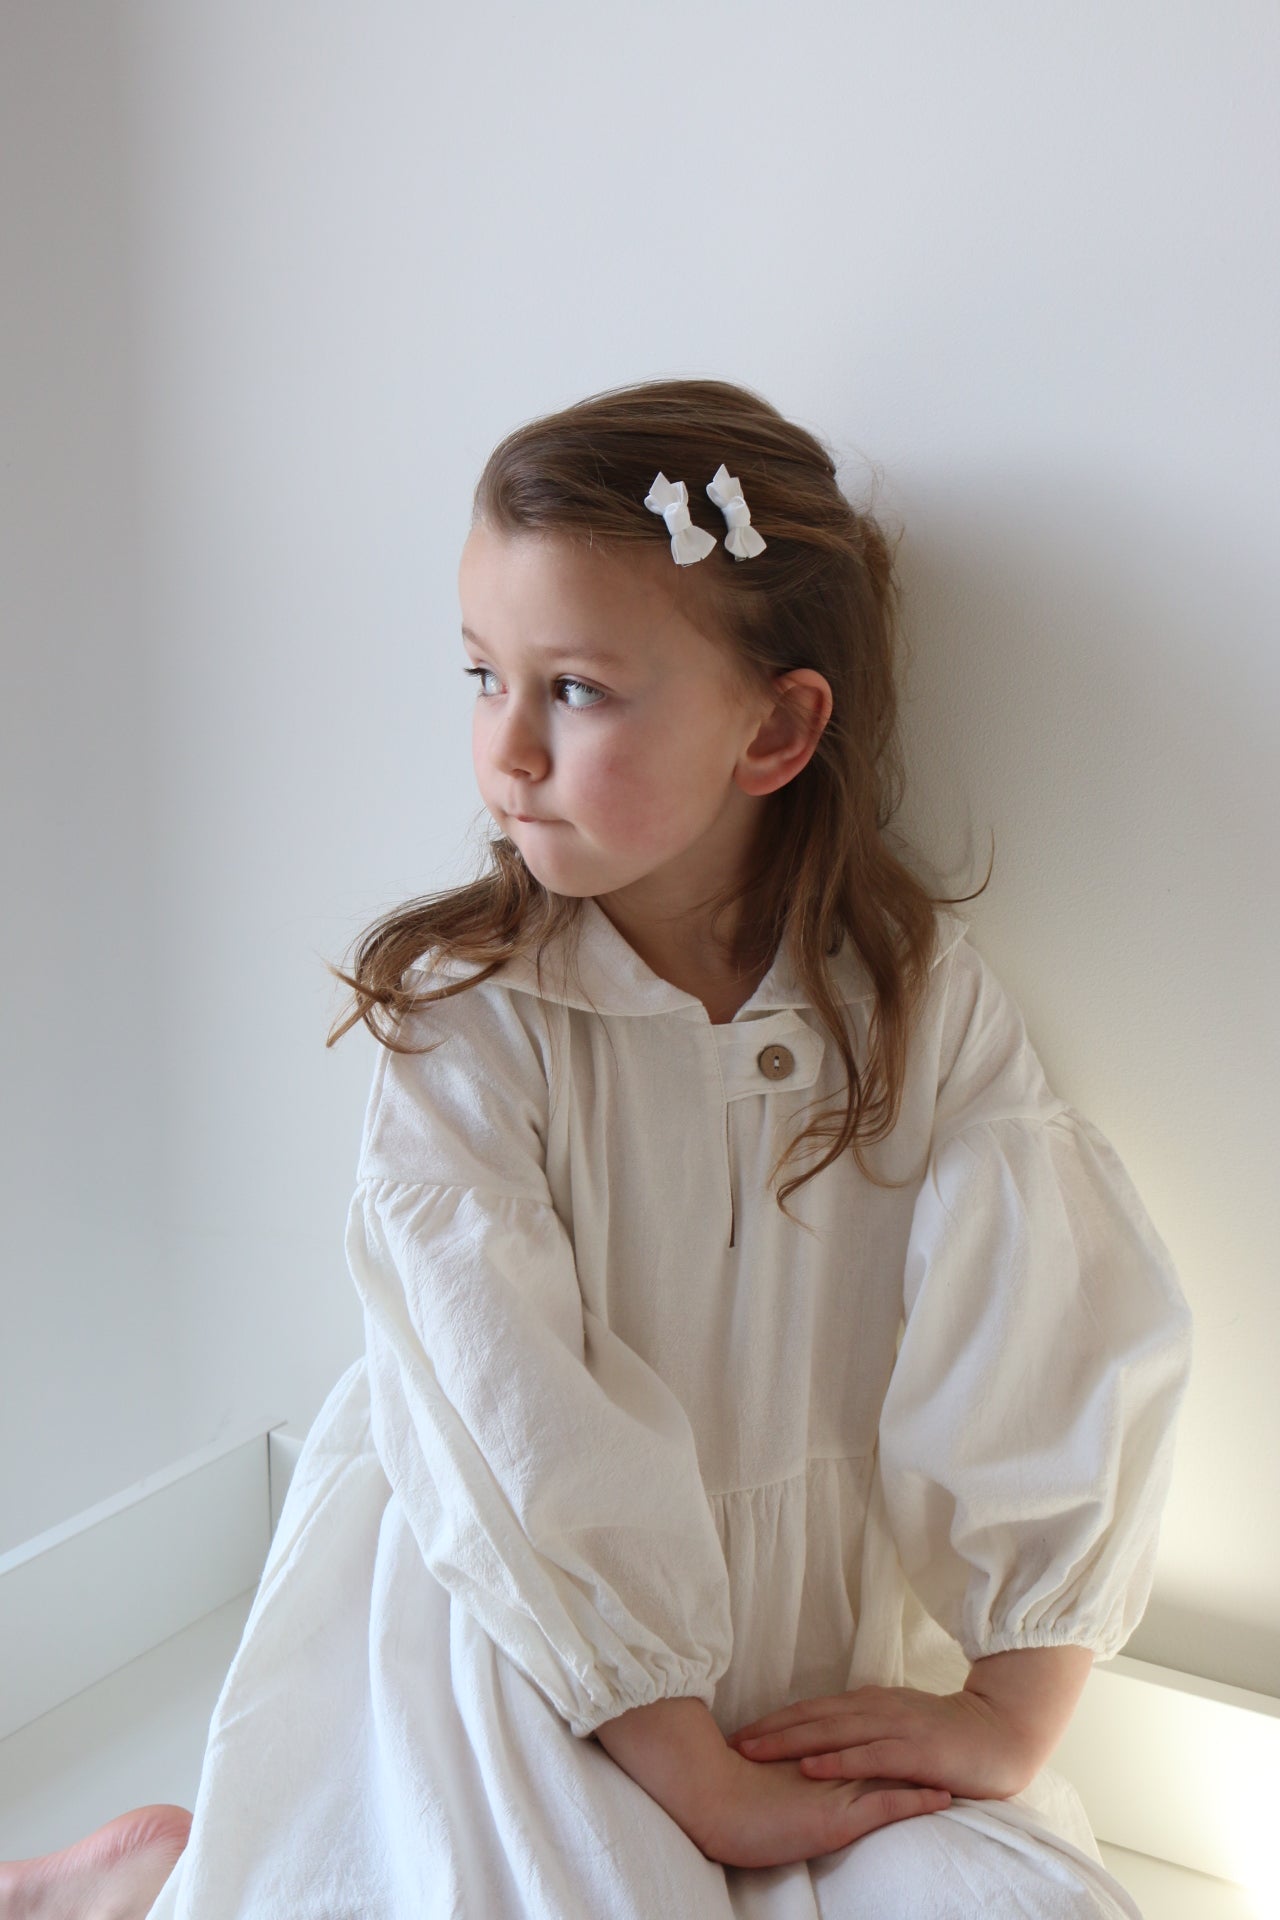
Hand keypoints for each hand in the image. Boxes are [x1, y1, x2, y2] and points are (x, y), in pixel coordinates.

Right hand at [695, 1746, 951, 1869]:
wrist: (710, 1808)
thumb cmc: (729, 1798)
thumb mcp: (768, 1777)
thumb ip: (789, 1763)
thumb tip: (805, 1756)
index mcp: (812, 1756)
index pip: (856, 1738)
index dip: (883, 1731)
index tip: (913, 1726)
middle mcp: (828, 1768)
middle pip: (878, 1750)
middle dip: (913, 1744)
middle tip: (946, 1741)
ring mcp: (834, 1791)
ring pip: (889, 1774)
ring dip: (923, 1767)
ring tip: (957, 1763)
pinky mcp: (837, 1819)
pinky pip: (885, 1810)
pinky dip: (915, 1803)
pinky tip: (943, 1800)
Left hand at [729, 1684, 1035, 1801]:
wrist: (999, 1735)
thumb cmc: (947, 1733)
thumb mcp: (899, 1722)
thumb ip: (868, 1725)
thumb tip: (832, 1732)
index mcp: (870, 1702)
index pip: (813, 1709)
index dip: (776, 1720)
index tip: (742, 1731)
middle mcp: (876, 1708)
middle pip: (813, 1717)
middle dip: (770, 1729)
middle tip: (732, 1741)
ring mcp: (894, 1727)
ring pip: (832, 1732)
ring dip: (791, 1742)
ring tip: (755, 1751)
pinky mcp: (913, 1751)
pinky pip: (868, 1756)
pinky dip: (837, 1760)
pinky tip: (811, 1766)